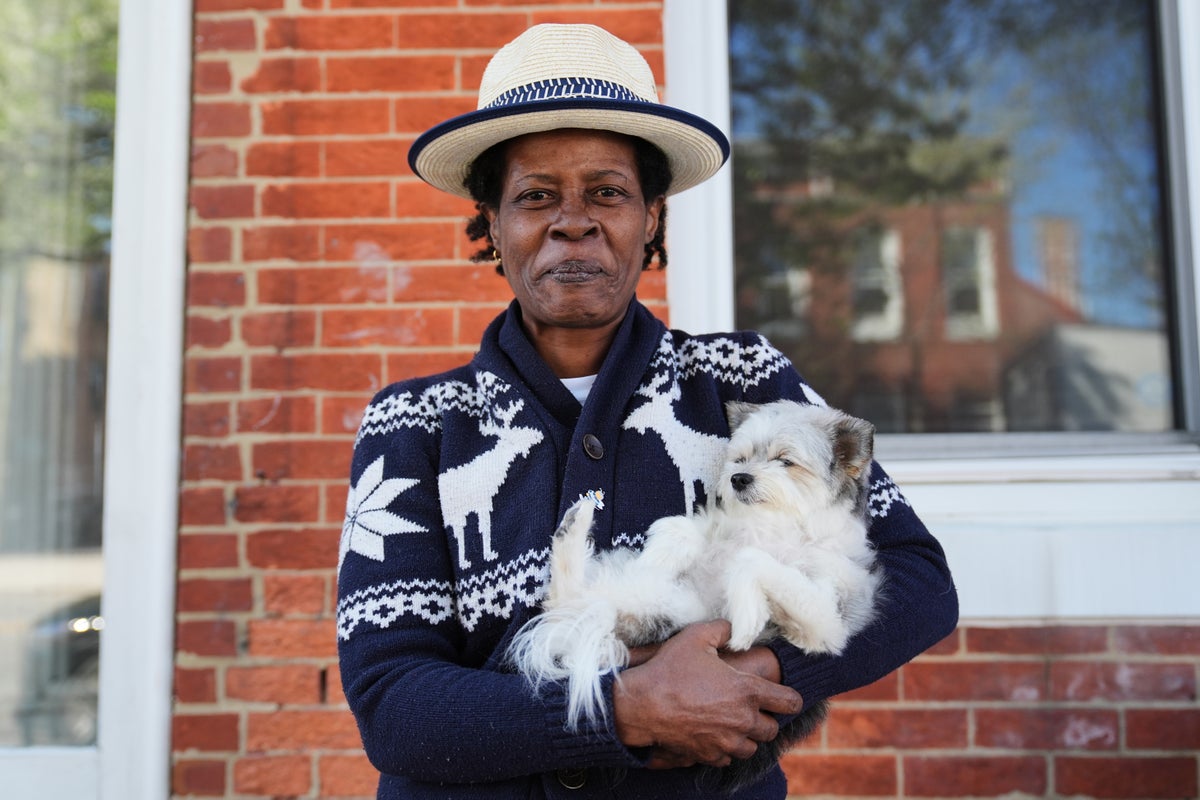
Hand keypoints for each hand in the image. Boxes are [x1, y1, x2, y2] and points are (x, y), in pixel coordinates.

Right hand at [612, 620, 802, 768]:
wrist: (642, 704)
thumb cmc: (670, 669)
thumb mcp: (696, 637)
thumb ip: (722, 630)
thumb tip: (734, 629)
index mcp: (747, 691)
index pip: (789, 702)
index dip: (790, 699)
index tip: (783, 697)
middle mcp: (742, 720)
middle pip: (772, 729)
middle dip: (766, 719)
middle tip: (750, 708)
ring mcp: (726, 741)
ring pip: (753, 748)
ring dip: (747, 737)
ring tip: (733, 724)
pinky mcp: (709, 754)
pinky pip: (728, 758)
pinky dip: (726, 749)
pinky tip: (715, 735)